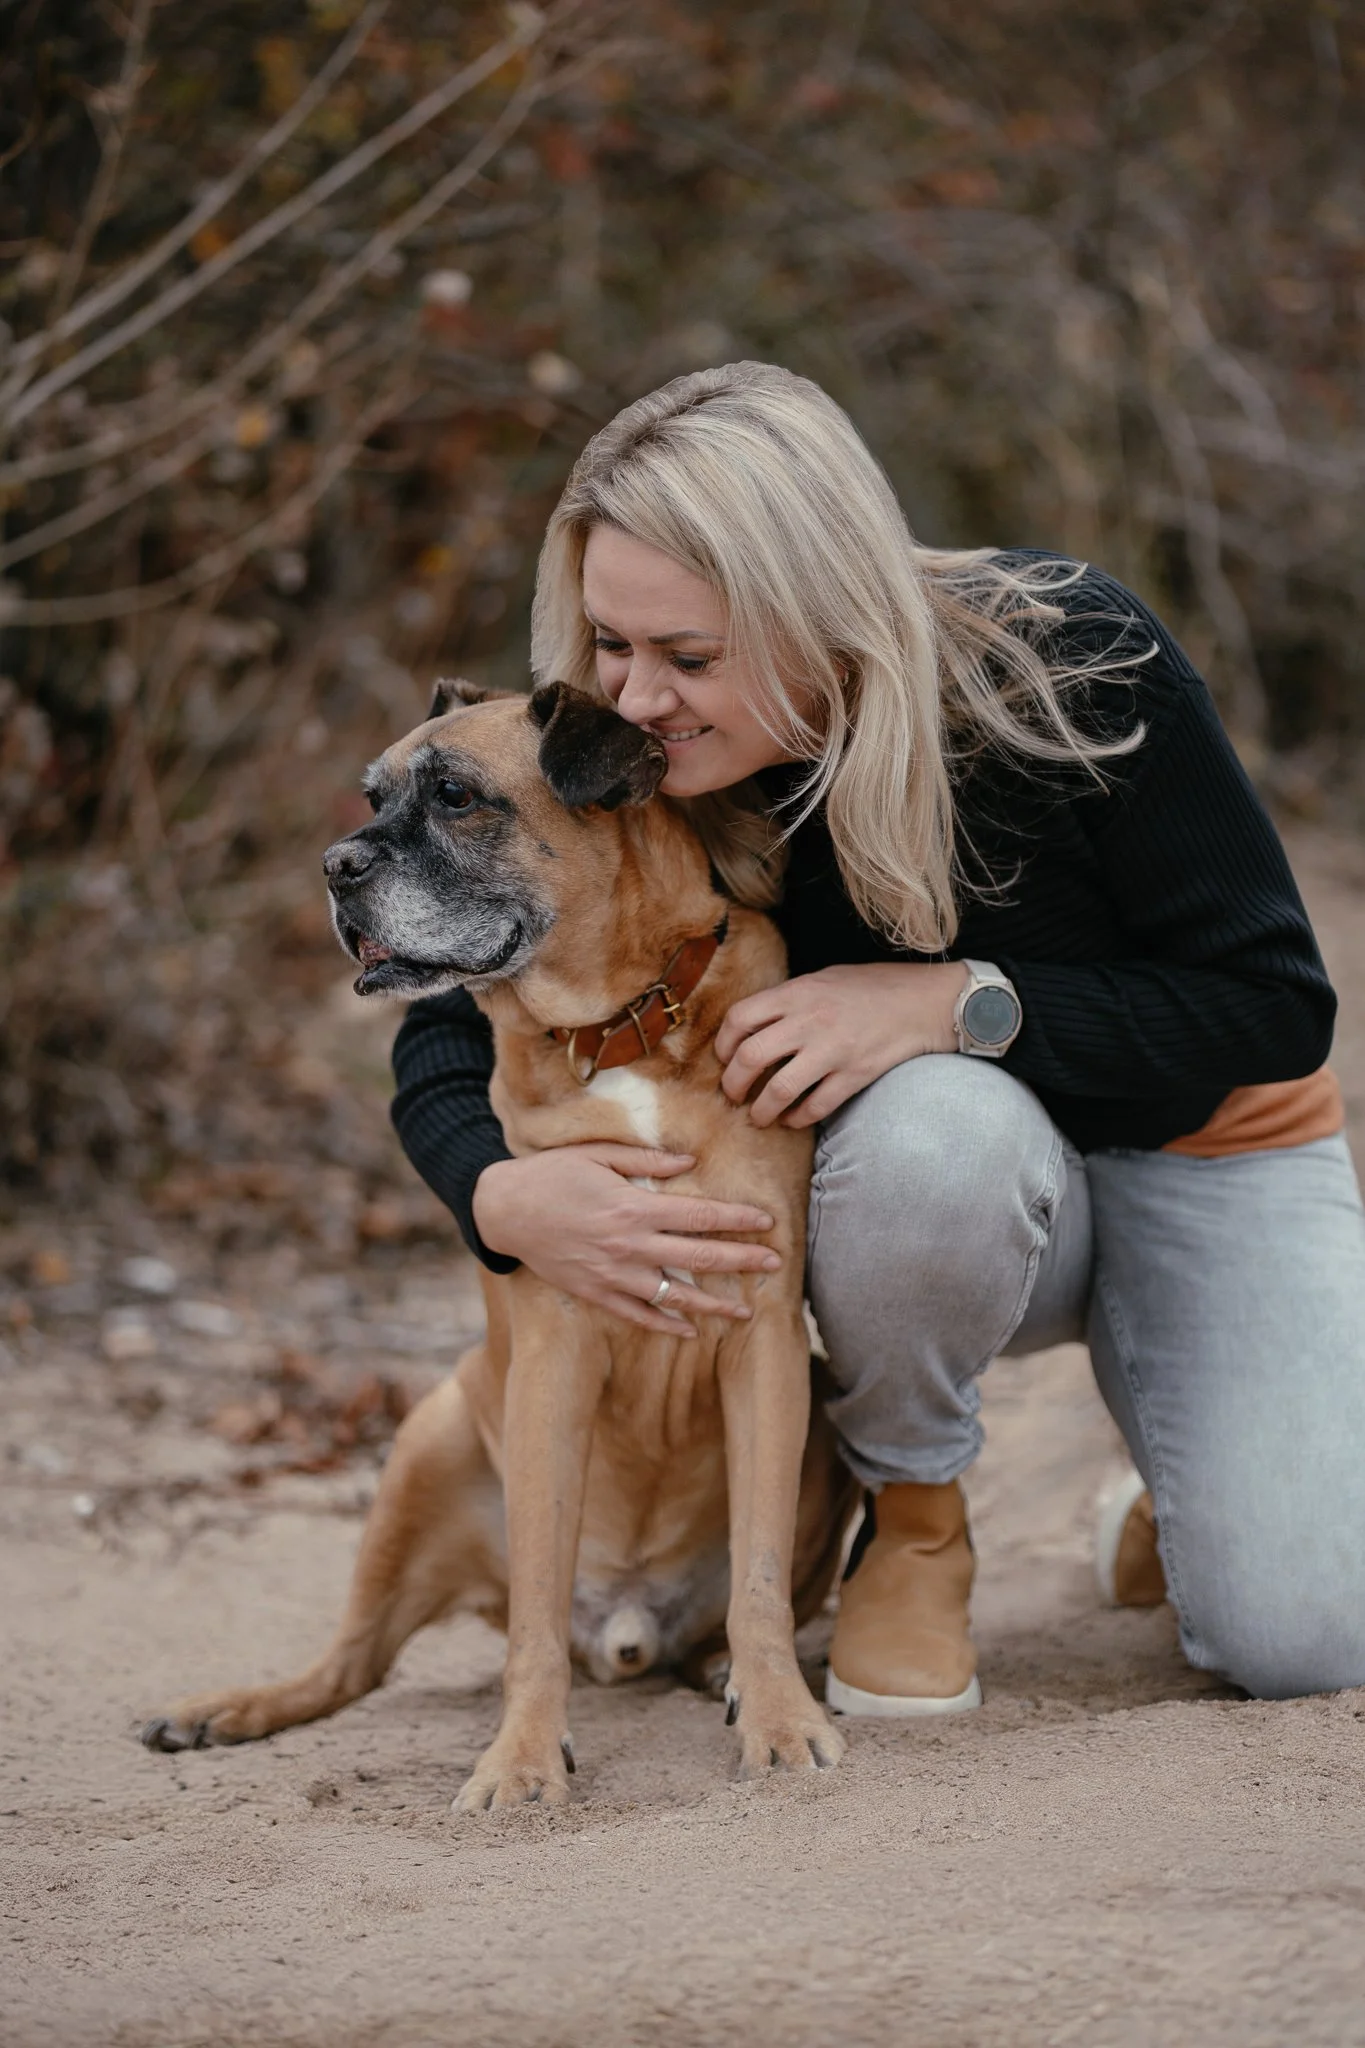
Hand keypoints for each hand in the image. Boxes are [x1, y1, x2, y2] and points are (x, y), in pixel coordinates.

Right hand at [471, 1144, 782, 1336]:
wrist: (504, 1209)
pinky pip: (638, 1314)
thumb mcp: (598, 1153)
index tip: (767, 1223)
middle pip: (697, 1258)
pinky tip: (691, 1331)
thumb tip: (691, 1162)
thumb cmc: (552, 1173)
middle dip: (740, 1262)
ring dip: (713, 1306)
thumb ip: (646, 1158)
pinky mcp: (595, 1293)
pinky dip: (666, 1325)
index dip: (736, 1219)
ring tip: (746, 1314)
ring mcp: (612, 1274)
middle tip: (776, 1266)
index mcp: (632, 1206)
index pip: (699, 1215)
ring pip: (674, 1296)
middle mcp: (628, 1245)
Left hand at [715, 962, 968, 1128]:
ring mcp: (833, 1050)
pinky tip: (793, 1119)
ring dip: (761, 1110)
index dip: (722, 1043)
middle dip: (732, 1084)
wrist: (924, 1002)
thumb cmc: (872, 987)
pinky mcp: (855, 1075)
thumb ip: (789, 999)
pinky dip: (798, 1119)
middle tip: (733, 1094)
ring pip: (778, 1090)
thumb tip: (753, 1025)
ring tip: (758, 1116)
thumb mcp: (824, 978)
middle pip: (750, 1058)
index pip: (740, 1018)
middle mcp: (810, 1021)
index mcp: (798, 992)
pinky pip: (815, 1107)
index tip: (724, 1058)